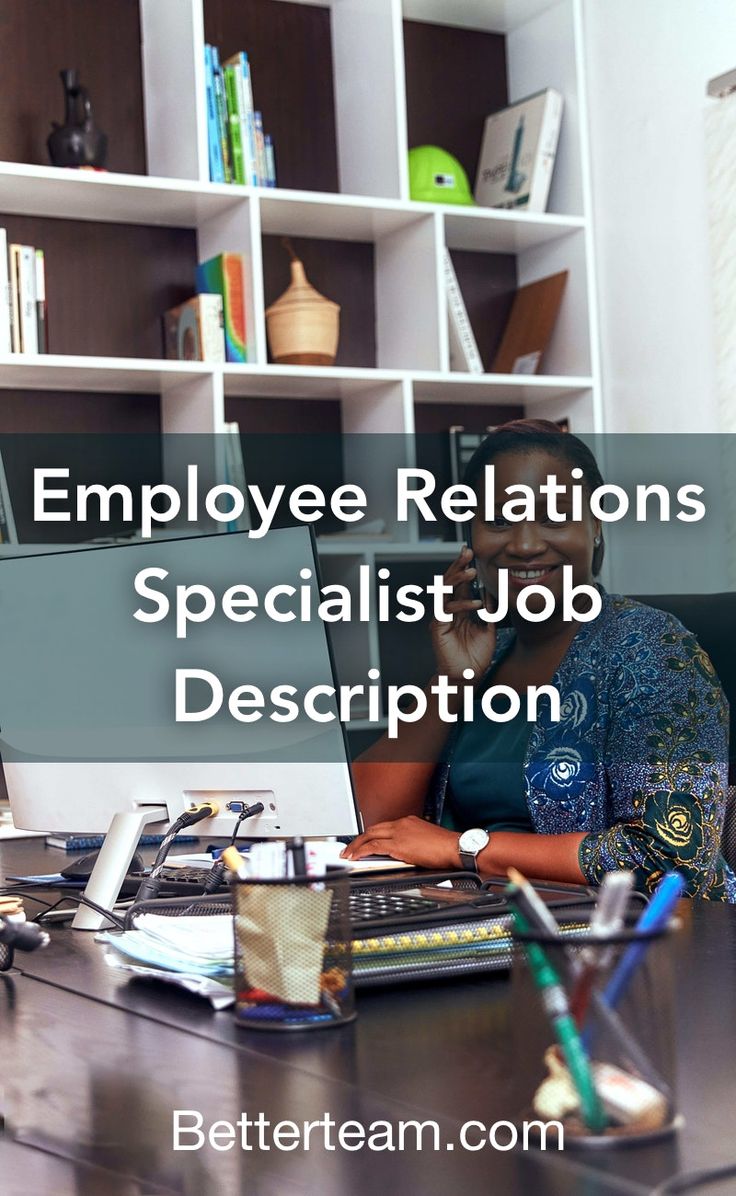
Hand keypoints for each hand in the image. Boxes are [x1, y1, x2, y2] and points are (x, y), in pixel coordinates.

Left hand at [342, 815, 460, 869]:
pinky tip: (356, 857)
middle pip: (373, 829)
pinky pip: (374, 847)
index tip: (365, 842)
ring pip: (370, 836)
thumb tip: (405, 853)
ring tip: (348, 854)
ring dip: (357, 845)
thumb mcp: (426, 840)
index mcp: (409, 821)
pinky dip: (362, 851)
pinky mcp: (398, 845)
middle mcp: (402, 824)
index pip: (384, 827)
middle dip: (359, 839)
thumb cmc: (446, 847)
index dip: (371, 835)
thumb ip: (412, 843)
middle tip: (349, 848)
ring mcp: (399, 833)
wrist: (455, 847)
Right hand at [431, 545, 495, 681]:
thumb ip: (489, 611)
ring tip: (471, 571)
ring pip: (445, 591)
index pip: (460, 582)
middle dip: (458, 564)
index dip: (464, 566)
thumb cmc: (476, 655)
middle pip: (450, 580)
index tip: (470, 551)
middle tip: (467, 551)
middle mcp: (449, 609)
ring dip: (458, 578)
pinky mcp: (438, 628)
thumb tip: (491, 592)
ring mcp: (442, 617)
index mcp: (460, 608)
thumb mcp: (488, 628)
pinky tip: (476, 603)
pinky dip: (462, 605)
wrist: (468, 677)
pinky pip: (447, 610)